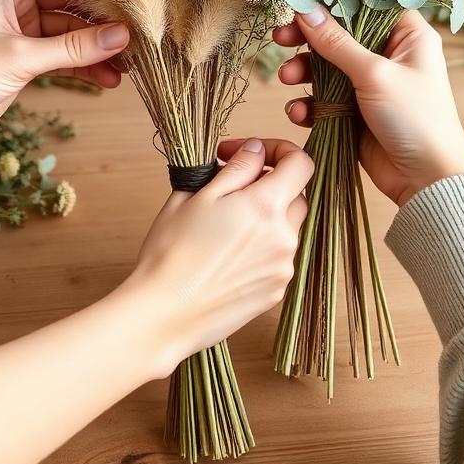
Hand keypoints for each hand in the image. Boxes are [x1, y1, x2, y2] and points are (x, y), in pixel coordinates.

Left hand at [0, 0, 129, 170]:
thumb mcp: (20, 58)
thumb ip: (74, 48)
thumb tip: (122, 35)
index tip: (133, 0)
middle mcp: (14, 4)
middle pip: (71, 7)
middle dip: (103, 25)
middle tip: (140, 38)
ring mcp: (19, 35)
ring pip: (70, 37)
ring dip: (97, 52)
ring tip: (129, 67)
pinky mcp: (21, 64)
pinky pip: (62, 59)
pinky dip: (83, 68)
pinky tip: (108, 79)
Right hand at [125, 137, 311, 370]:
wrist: (163, 313)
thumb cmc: (171, 252)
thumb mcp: (197, 194)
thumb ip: (236, 167)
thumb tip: (256, 150)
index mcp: (265, 206)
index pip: (300, 163)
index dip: (277, 150)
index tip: (250, 153)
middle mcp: (284, 237)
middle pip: (296, 195)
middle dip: (269, 184)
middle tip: (231, 187)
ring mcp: (283, 268)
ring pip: (287, 228)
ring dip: (266, 218)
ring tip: (224, 225)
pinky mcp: (276, 293)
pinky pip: (278, 258)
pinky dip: (261, 248)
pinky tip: (227, 255)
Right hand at [274, 7, 463, 206]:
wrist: (426, 181)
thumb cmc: (416, 118)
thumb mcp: (375, 74)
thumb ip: (336, 43)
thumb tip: (306, 9)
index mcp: (407, 35)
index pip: (367, 3)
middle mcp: (389, 54)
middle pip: (339, 33)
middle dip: (308, 38)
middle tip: (281, 37)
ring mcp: (370, 83)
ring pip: (326, 66)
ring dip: (303, 71)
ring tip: (287, 78)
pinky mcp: (354, 111)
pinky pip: (323, 98)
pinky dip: (309, 103)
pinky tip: (299, 112)